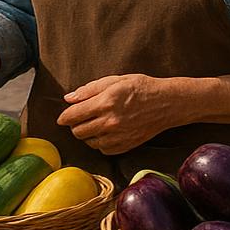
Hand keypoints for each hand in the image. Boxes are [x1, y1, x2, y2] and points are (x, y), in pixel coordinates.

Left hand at [57, 74, 176, 155]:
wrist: (166, 103)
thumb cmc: (141, 88)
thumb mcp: (115, 80)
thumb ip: (89, 90)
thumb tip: (69, 98)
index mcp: (105, 102)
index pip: (72, 115)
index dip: (64, 117)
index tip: (63, 117)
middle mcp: (109, 122)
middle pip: (77, 131)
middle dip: (75, 125)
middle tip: (80, 118)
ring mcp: (117, 136)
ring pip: (88, 142)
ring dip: (87, 134)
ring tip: (94, 124)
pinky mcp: (125, 145)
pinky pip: (103, 149)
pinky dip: (100, 142)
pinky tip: (106, 132)